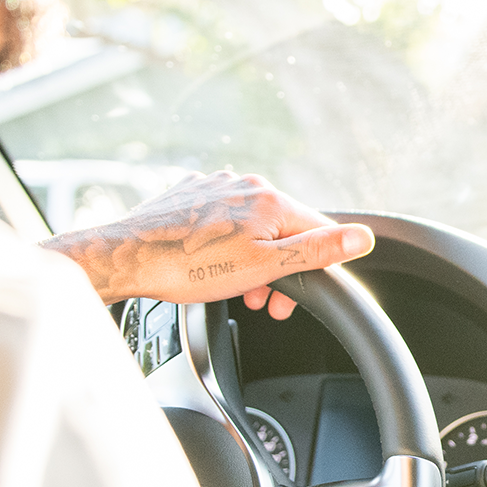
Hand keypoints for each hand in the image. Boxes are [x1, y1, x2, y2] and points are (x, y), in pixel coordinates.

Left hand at [42, 171, 372, 318]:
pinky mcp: (190, 193)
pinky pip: (223, 217)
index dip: (313, 268)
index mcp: (271, 199)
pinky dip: (225, 242)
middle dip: (279, 268)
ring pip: (252, 223)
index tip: (290, 297)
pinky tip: (208, 264)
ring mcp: (216, 184)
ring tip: (233, 288)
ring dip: (252, 258)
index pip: (318, 230)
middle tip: (261, 302)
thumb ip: (316, 251)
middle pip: (283, 228)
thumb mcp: (263, 268)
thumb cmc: (187, 268)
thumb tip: (362, 238)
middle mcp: (246, 183)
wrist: (124, 258)